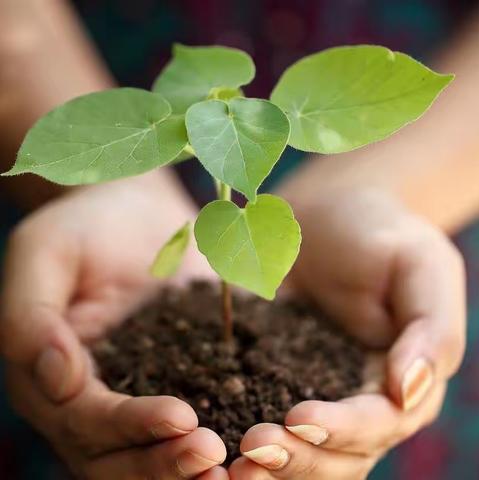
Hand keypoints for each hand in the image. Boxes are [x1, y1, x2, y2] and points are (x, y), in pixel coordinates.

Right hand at [0, 172, 228, 478]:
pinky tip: (255, 432)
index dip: (130, 426)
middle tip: (213, 457)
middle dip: (164, 462)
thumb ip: (32, 317)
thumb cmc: (83, 225)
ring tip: (235, 461)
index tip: (181, 418)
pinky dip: (224, 426)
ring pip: (158, 447)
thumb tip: (55, 381)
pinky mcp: (185, 368)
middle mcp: (97, 394)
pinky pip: (201, 406)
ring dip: (191, 462)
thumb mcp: (44, 254)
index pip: (86, 420)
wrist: (135, 208)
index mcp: (53, 376)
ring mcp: (143, 385)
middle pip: (121, 454)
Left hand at [230, 188, 464, 478]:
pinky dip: (242, 432)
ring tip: (230, 463)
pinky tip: (214, 438)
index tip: (299, 416)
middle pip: (339, 452)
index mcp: (402, 377)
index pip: (380, 422)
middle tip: (252, 448)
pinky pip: (261, 411)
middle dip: (299, 457)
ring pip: (302, 448)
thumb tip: (407, 392)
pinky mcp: (274, 372)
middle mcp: (360, 395)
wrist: (327, 213)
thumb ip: (429, 331)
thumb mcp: (420, 266)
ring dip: (270, 463)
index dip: (344, 428)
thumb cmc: (379, 232)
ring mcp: (315, 387)